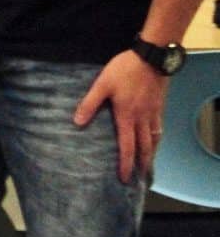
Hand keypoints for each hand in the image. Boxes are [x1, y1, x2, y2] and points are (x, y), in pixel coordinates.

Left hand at [73, 50, 168, 183]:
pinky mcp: (159, 106)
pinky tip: (154, 138)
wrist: (151, 58)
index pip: (127, 146)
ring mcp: (153, 113)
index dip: (125, 163)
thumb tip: (77, 122)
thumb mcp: (102, 84)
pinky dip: (157, 138)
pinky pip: (159, 128)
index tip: (124, 178)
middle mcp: (142, 119)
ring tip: (147, 163)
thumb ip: (90, 103)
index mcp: (127, 116)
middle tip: (140, 178)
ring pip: (154, 139)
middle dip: (142, 164)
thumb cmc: (124, 70)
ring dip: (151, 153)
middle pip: (144, 147)